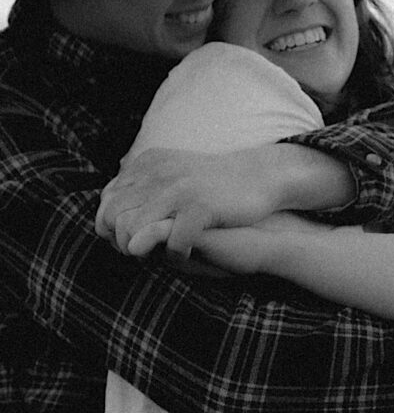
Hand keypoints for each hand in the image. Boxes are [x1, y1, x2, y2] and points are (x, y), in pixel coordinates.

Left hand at [95, 145, 280, 261]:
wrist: (260, 176)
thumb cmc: (216, 182)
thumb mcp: (174, 171)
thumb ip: (145, 182)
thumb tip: (112, 200)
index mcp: (148, 163)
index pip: (106, 202)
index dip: (110, 227)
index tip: (129, 240)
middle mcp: (157, 173)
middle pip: (112, 218)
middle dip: (121, 242)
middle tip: (141, 253)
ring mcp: (178, 190)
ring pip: (133, 232)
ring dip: (142, 252)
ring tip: (159, 256)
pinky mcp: (199, 207)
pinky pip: (172, 243)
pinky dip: (176, 255)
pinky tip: (187, 254)